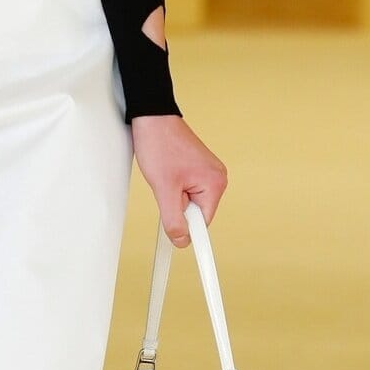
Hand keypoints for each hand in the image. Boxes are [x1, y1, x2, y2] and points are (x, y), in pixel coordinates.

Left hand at [129, 114, 227, 246]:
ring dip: (175, 196)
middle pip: (196, 213)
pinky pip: (188, 190)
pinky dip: (175, 188)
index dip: (190, 231)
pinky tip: (167, 174)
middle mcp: (217, 178)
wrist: (152, 117)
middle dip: (178, 207)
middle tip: (165, 188)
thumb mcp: (164, 189)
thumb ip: (173, 219)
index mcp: (215, 184)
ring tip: (165, 176)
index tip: (190, 252)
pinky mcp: (199, 169)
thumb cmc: (160, 144)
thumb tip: (182, 240)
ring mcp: (209, 172)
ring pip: (190, 202)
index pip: (203, 223)